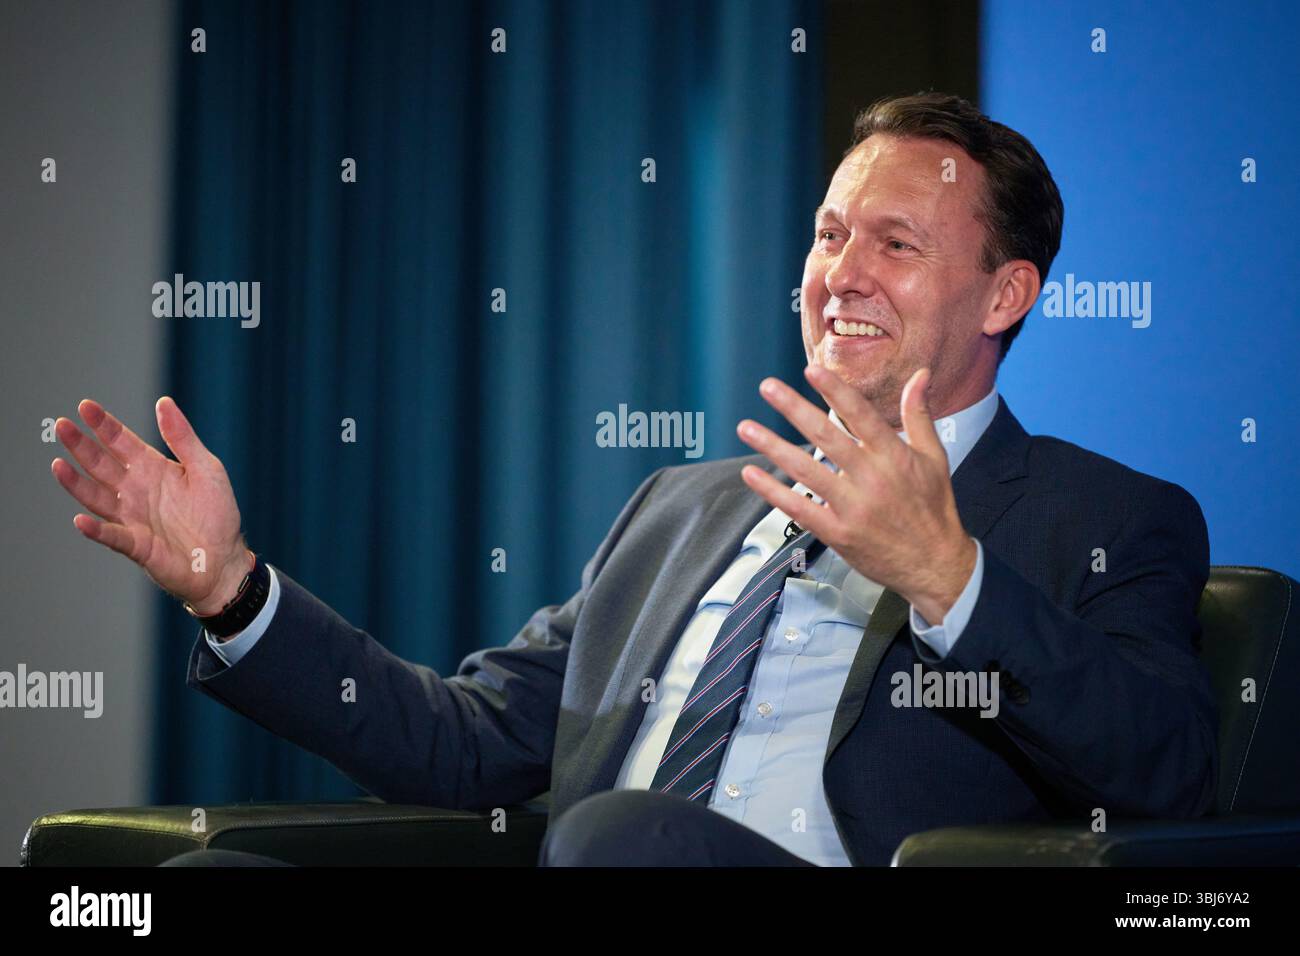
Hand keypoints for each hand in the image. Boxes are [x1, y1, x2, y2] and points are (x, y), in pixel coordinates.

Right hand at [50, 396, 249, 615]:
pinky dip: (96, 530)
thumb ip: (183, 438)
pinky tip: (81, 521)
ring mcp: (132, 518)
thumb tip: (163, 402)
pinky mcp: (136, 545)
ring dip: (76, 483)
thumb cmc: (217, 514)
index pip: (121, 442)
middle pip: (101, 464)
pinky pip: (112, 536)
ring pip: (97, 497)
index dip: (103, 425)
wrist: (225, 559)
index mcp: (152, 468)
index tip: (85, 406)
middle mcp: (135, 490)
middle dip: (81, 445)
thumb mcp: (206, 468)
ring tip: (58, 465)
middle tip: (62, 425)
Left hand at [736, 364, 976, 622]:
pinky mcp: (838, 533)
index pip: (861, 416)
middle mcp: (872, 479)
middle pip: (827, 437)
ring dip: (773, 447)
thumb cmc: (933, 509)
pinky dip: (773, 492)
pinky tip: (752, 474)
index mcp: (894, 457)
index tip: (812, 370)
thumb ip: (919, 415)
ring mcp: (853, 508)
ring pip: (806, 471)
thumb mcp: (934, 458)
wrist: (934, 565)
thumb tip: (920, 375)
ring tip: (746, 428)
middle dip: (794, 409)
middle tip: (768, 387)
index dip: (836, 392)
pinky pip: (799, 509)